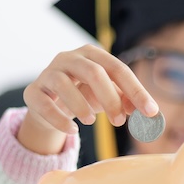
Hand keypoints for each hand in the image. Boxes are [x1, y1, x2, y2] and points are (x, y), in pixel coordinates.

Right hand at [19, 45, 158, 153]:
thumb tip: (148, 112)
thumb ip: (127, 100)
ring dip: (81, 106)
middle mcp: (69, 58)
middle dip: (109, 98)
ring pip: (63, 84)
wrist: (49, 105)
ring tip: (92, 121)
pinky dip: (59, 118)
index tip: (151, 111)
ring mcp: (48, 73)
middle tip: (119, 121)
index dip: (136, 90)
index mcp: (92, 54)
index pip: (118, 69)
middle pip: (92, 72)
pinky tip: (73, 130)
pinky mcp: (33, 91)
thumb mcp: (108, 96)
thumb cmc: (84, 95)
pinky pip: (44, 103)